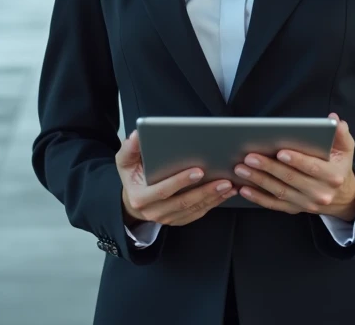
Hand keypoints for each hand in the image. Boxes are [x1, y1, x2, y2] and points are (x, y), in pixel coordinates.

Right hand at [116, 130, 237, 227]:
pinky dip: (213, 203)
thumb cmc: (133, 176)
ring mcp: (167, 218)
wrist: (133, 200)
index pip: (164, 190)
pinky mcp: (178, 220)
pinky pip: (198, 213)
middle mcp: (154, 211)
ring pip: (194, 209)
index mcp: (141, 197)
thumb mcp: (125, 161)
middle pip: (183, 203)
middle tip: (223, 180)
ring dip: (214, 198)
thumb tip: (138, 134)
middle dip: (205, 191)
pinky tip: (225, 193)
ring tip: (229, 185)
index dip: (181, 181)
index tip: (199, 171)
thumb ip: (129, 148)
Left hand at [233, 113, 354, 220]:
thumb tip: (334, 119)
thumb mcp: (345, 148)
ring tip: (241, 169)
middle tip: (249, 157)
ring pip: (279, 192)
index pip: (313, 167)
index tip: (279, 152)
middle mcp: (320, 193)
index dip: (296, 160)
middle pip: (291, 179)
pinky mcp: (295, 209)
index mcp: (332, 176)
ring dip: (258, 181)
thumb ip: (341, 133)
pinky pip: (274, 204)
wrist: (341, 195)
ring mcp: (306, 203)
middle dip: (268, 167)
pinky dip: (258, 198)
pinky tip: (244, 189)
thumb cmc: (338, 165)